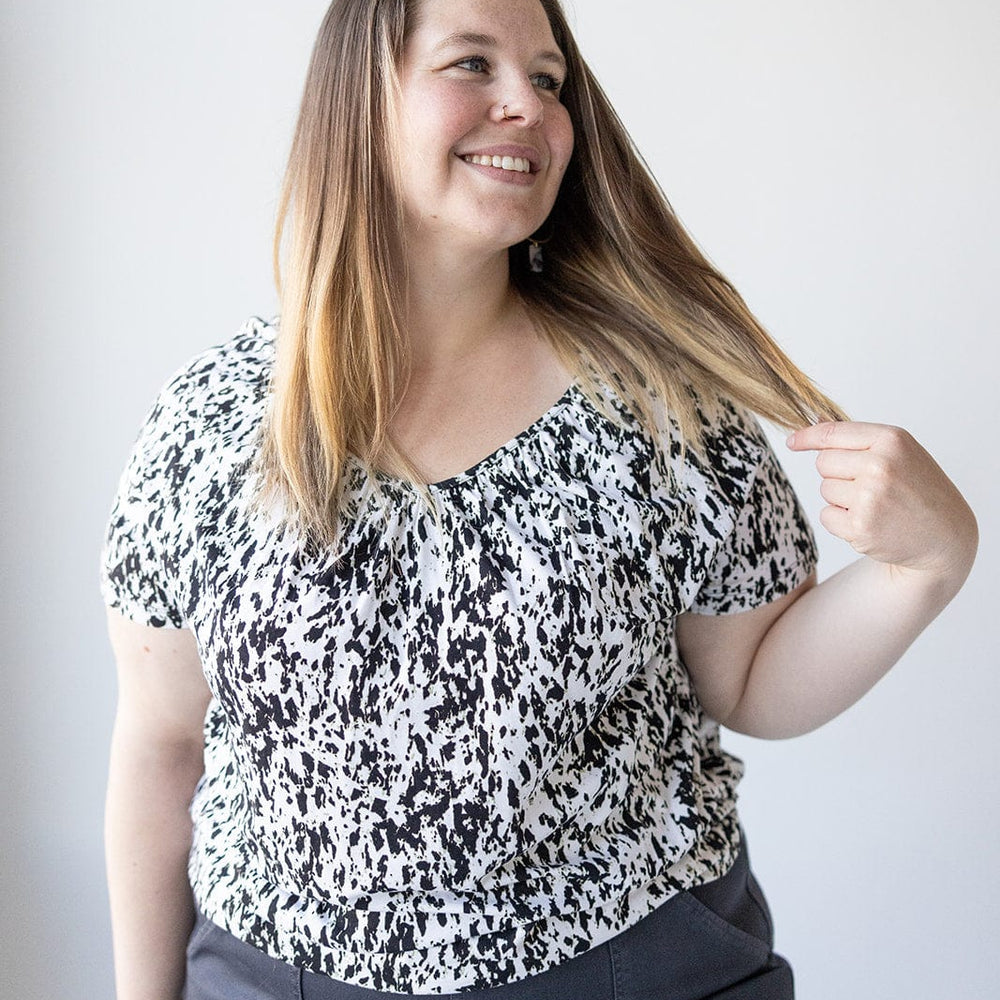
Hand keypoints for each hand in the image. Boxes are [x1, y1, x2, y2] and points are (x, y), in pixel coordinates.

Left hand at [787, 422, 977, 581]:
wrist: (945, 534)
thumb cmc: (918, 489)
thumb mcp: (899, 452)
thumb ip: (858, 439)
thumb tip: (814, 421)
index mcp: (891, 440)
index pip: (833, 433)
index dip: (807, 437)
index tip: (793, 442)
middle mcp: (880, 465)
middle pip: (823, 463)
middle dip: (837, 473)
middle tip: (867, 485)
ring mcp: (870, 497)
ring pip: (825, 490)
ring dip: (841, 499)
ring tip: (874, 504)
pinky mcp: (861, 527)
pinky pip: (826, 515)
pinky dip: (841, 521)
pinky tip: (869, 521)